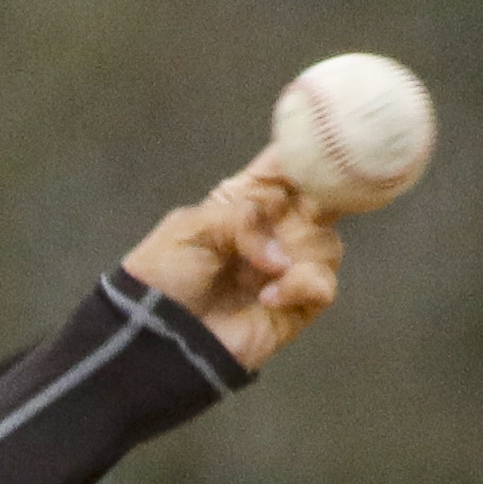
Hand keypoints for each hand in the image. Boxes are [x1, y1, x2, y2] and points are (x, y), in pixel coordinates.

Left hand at [120, 147, 342, 372]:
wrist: (155, 340)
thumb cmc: (160, 278)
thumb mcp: (188, 229)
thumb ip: (239, 219)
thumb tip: (280, 253)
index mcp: (245, 205)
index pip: (285, 169)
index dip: (305, 153)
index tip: (320, 143)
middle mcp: (273, 232)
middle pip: (323, 200)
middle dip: (327, 197)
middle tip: (314, 203)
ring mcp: (285, 269)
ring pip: (326, 243)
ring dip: (301, 252)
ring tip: (265, 272)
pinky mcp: (295, 306)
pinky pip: (322, 285)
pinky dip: (302, 287)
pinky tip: (269, 298)